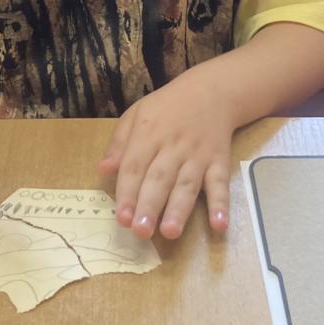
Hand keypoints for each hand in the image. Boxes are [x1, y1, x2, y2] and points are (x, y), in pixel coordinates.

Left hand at [97, 74, 234, 239]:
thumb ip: (119, 144)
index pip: (135, 167)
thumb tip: (102, 170)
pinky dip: (220, 204)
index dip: (127, 193)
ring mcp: (198, 155)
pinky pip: (221, 184)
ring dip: (179, 209)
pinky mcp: (219, 161)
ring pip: (187, 185)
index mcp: (148, 134)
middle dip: (150, 206)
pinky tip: (219, 224)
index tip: (121, 219)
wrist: (212, 91)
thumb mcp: (136, 115)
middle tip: (141, 232)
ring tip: (170, 232)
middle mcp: (173, 146)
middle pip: (160, 179)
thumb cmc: (167, 108)